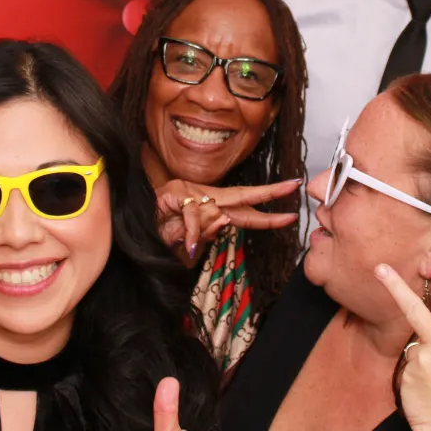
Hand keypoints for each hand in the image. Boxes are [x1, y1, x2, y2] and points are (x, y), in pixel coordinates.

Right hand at [155, 178, 299, 260]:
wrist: (136, 222)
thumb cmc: (165, 231)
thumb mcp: (191, 242)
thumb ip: (208, 234)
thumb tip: (224, 222)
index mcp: (215, 209)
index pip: (248, 212)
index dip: (270, 215)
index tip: (292, 214)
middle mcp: (208, 197)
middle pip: (244, 195)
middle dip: (270, 192)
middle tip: (294, 186)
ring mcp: (192, 192)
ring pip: (214, 210)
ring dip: (205, 231)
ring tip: (190, 244)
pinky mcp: (175, 193)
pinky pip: (192, 216)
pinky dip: (193, 232)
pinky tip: (190, 244)